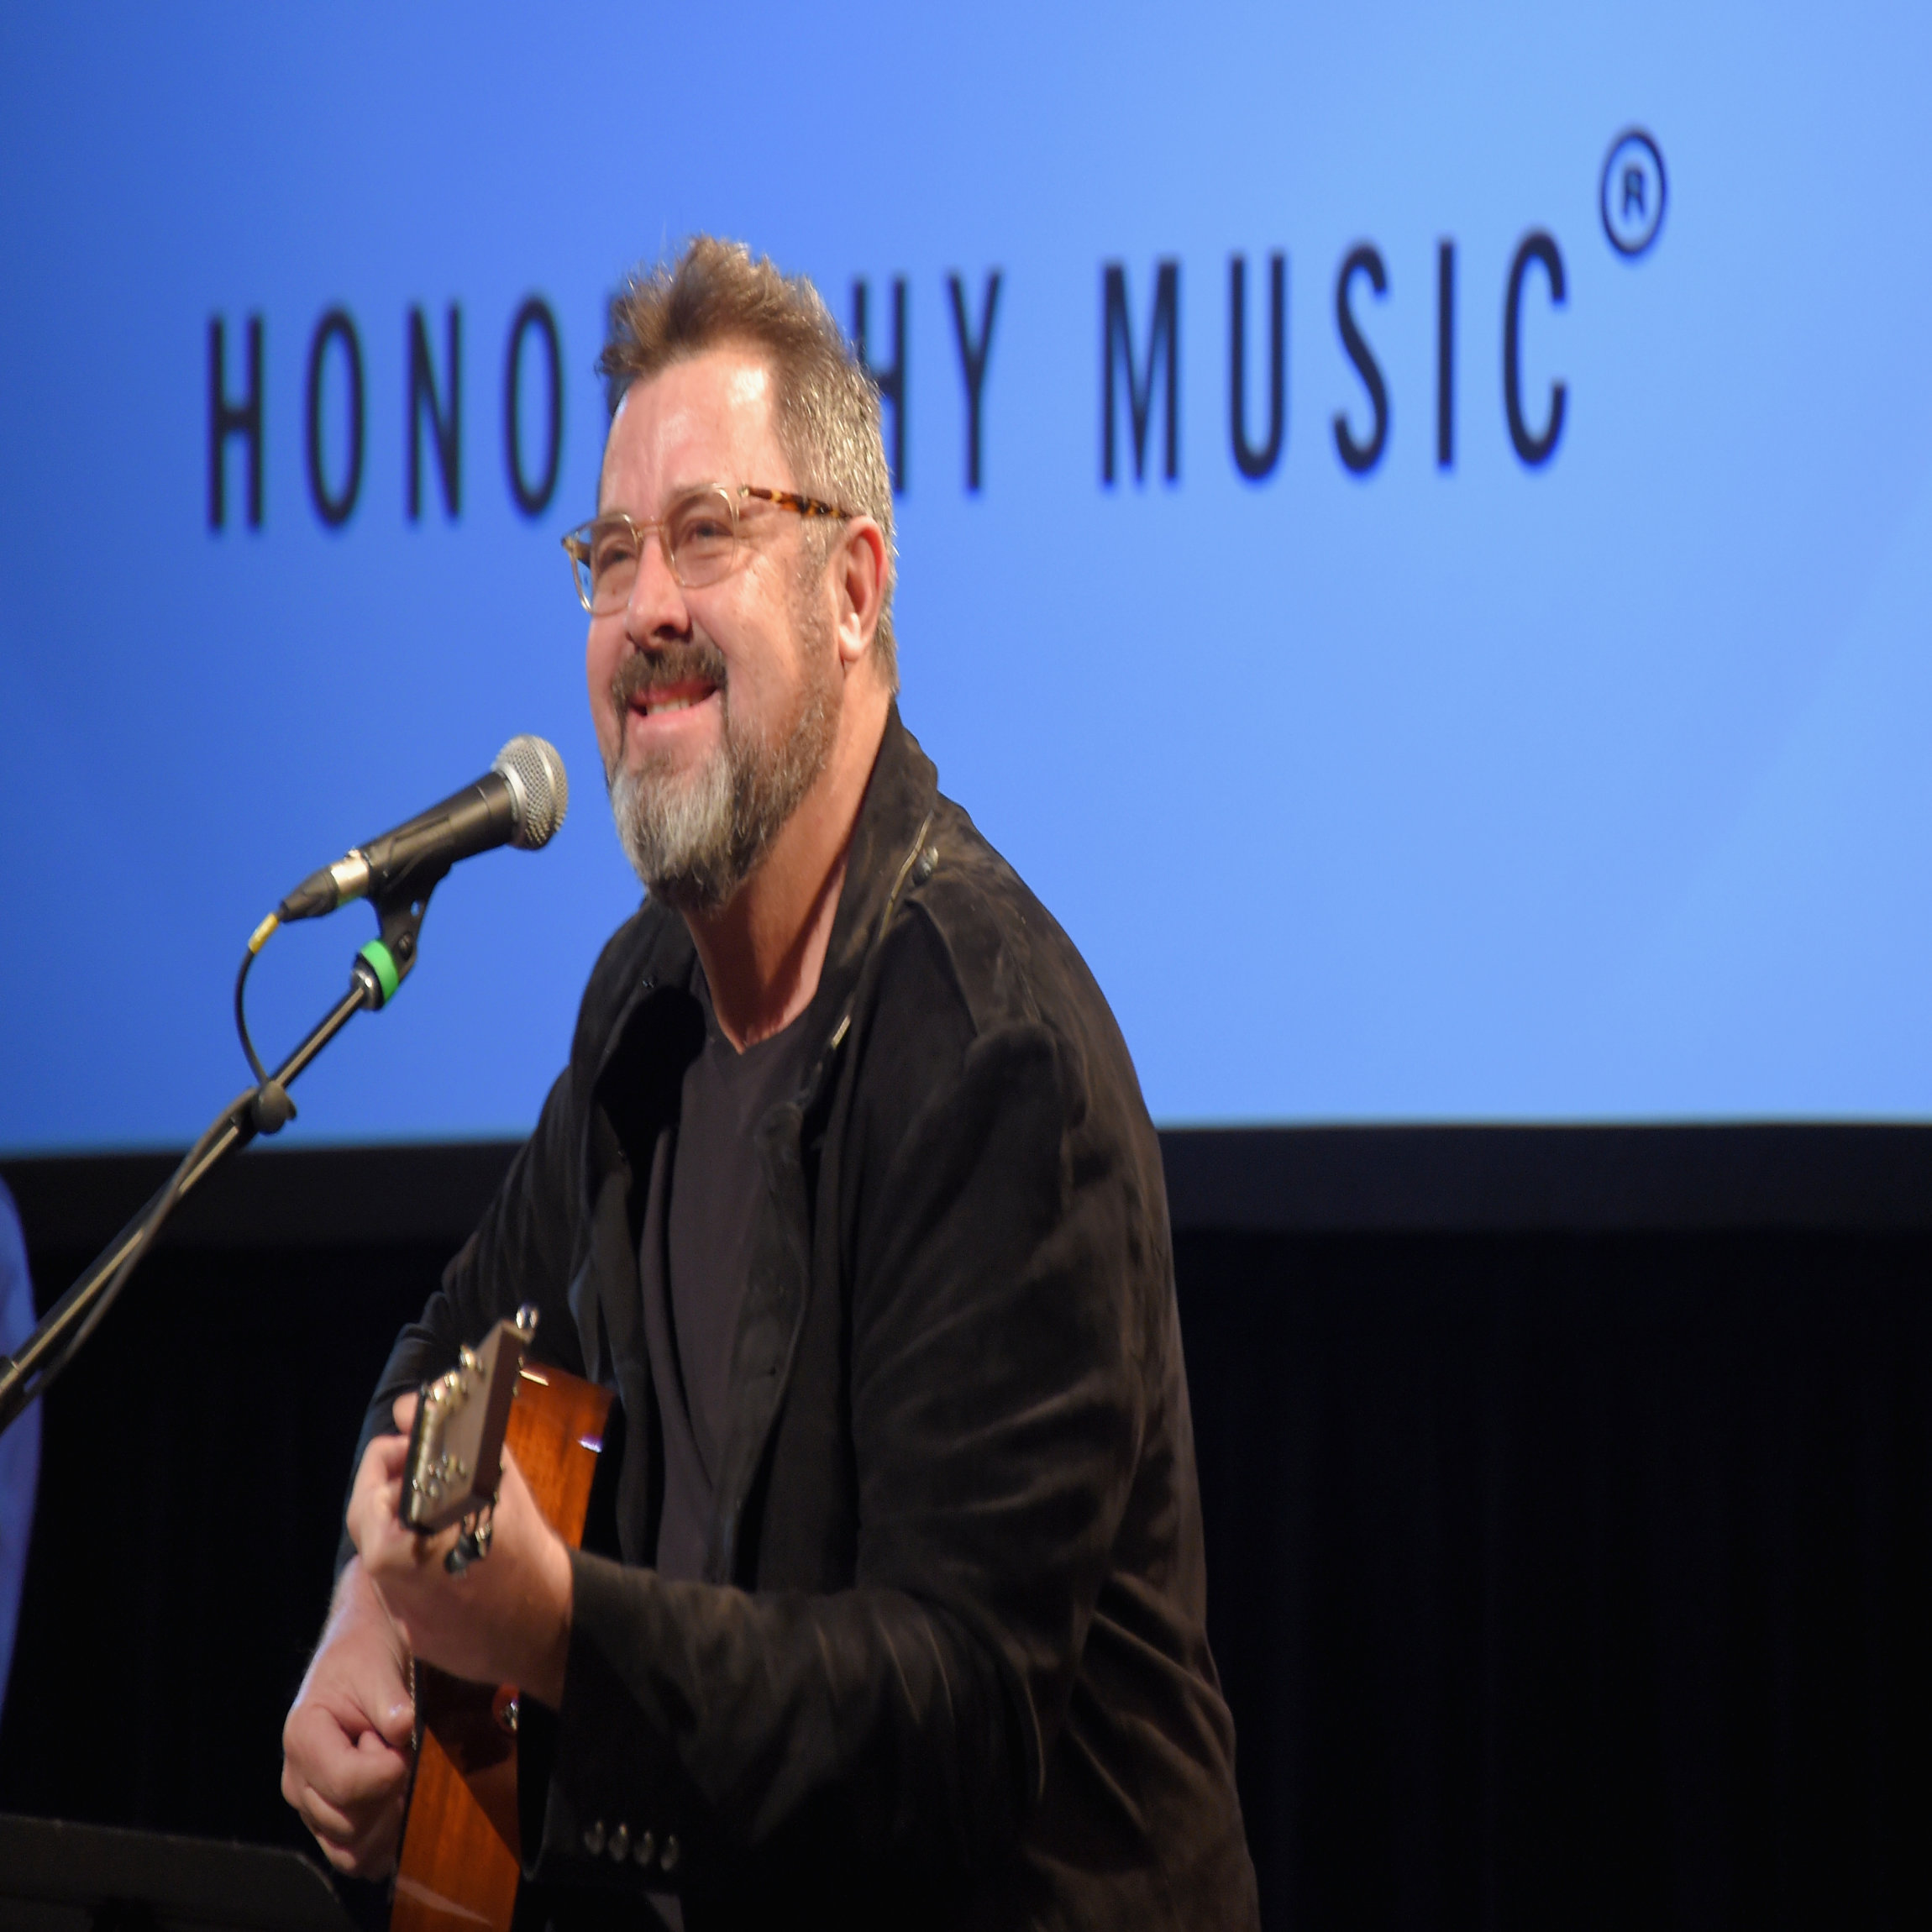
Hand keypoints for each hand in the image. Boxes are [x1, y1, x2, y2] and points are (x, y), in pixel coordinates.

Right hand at [281, 1557, 414, 1876]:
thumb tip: (402, 1731)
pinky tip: (397, 1812)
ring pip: (349, 1847)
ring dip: (385, 1820)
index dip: (386, 1772)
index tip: (404, 1745)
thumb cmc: (366, 1655)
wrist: (358, 1656)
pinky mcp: (325, 1817)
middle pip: (348, 1822)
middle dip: (387, 1793)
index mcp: (303, 1736)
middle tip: (395, 1752)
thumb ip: (390, 1700)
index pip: (345, 1783)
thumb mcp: (379, 1665)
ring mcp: (308, 1803)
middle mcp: (296, 1778)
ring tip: (394, 1774)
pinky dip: (378, 1844)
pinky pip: (348, 1854)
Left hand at [347, 1392, 573, 1707]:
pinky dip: (419, 1562)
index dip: (388, 1459)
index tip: (411, 1446)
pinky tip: (453, 1551)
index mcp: (396, 1547)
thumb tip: (409, 1409)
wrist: (550, 1622)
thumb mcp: (492, 1478)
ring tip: (443, 1507)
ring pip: (383, 1556)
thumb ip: (444, 1439)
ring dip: (404, 1525)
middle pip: (368, 1525)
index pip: (366, 1491)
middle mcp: (388, 1585)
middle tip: (424, 1470)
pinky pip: (404, 1587)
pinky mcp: (416, 1637)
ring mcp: (401, 1615)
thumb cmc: (524, 1547)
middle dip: (393, 1489)